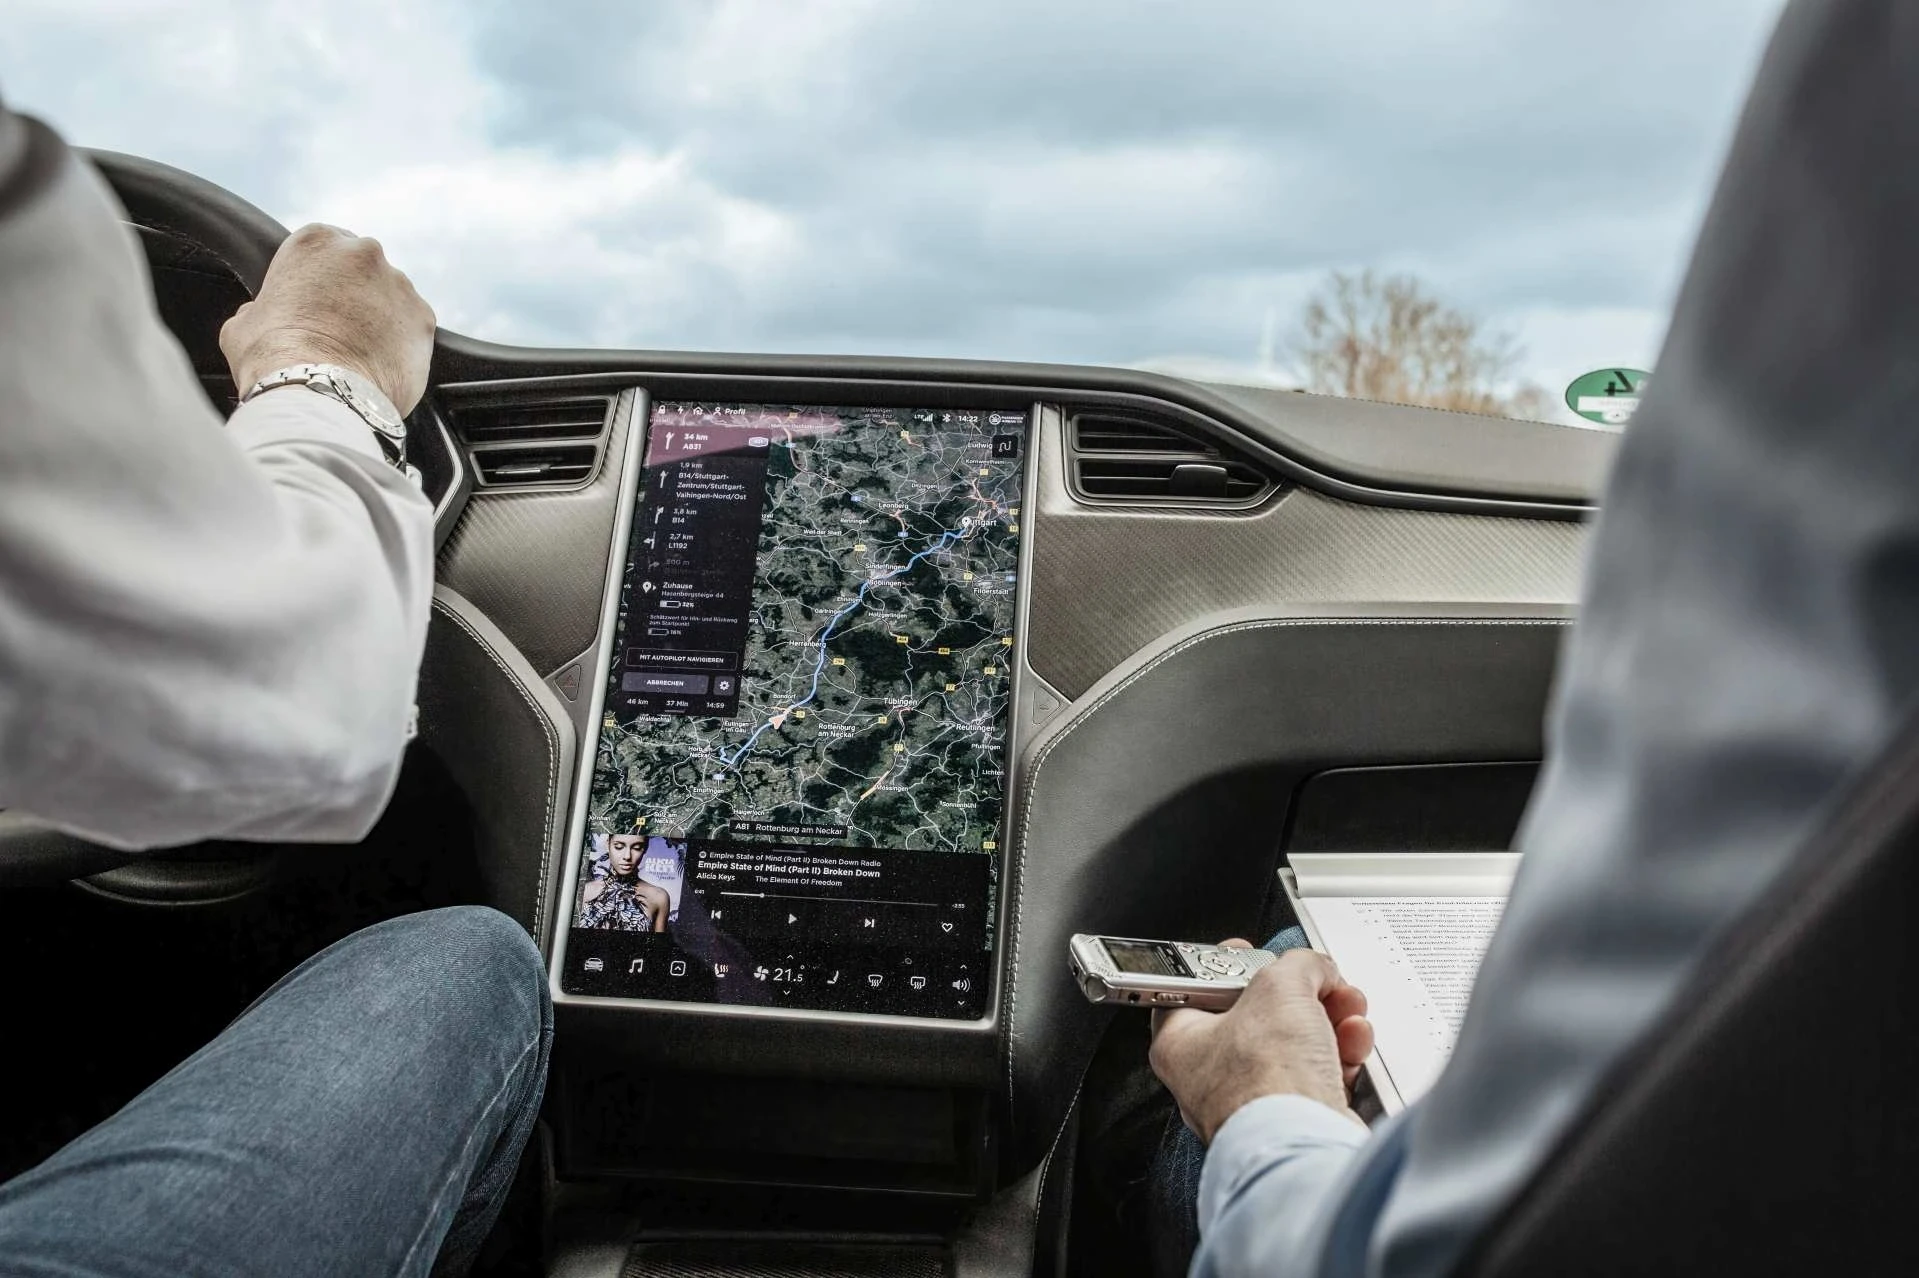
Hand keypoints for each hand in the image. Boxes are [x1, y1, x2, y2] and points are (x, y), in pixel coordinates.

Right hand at [220, 223, 435, 414]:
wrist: (318, 392)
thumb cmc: (272, 358)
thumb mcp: (242, 323)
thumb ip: (258, 309)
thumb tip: (258, 316)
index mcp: (315, 241)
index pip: (325, 249)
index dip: (321, 279)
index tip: (317, 303)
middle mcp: (363, 252)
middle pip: (363, 270)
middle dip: (354, 296)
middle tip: (338, 330)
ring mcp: (399, 283)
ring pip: (392, 298)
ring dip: (381, 320)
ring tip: (359, 354)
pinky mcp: (425, 318)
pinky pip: (414, 328)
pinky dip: (402, 345)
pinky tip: (380, 365)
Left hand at [1148, 941, 1373, 1142]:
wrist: (1305, 1144)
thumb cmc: (1267, 1079)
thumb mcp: (1279, 986)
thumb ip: (1297, 965)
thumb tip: (1314, 966)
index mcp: (1180, 1042)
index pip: (1196, 989)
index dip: (1225, 965)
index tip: (1249, 951)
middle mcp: (1210, 1077)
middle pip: (1257, 1016)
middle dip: (1301, 994)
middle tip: (1321, 982)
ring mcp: (1253, 1102)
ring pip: (1293, 1045)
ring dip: (1328, 1020)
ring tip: (1347, 1009)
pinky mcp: (1294, 1120)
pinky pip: (1316, 1076)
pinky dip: (1339, 1055)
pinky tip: (1354, 1042)